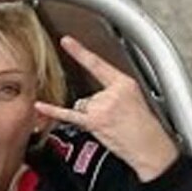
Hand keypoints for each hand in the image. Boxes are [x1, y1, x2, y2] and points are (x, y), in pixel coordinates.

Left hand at [34, 36, 178, 181]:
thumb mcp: (137, 98)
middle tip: (116, 119)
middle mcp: (112, 92)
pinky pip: (69, 114)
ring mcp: (102, 107)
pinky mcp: (94, 121)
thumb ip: (116, 91)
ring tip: (111, 126)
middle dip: (97, 107)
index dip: (80, 51)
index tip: (66, 41)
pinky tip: (41, 105)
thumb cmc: (146, 128)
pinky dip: (53, 110)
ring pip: (83, 106)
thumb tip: (98, 96)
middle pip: (89, 93)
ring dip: (92, 117)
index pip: (98, 63)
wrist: (150, 149)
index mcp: (125, 83)